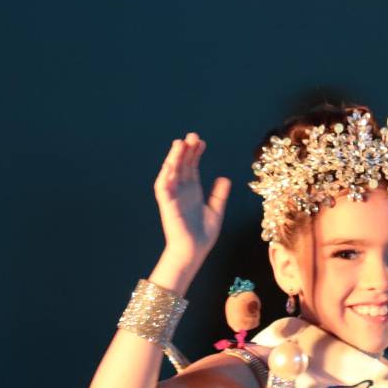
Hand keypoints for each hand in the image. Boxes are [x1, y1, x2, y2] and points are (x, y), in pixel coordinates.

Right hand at [153, 133, 230, 288]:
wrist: (194, 252)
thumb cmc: (202, 235)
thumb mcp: (216, 211)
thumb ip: (219, 195)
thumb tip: (225, 178)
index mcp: (193, 190)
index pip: (192, 166)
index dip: (195, 153)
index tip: (202, 142)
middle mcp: (182, 190)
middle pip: (182, 164)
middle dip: (186, 150)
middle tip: (192, 136)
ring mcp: (173, 196)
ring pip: (171, 172)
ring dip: (174, 158)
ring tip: (180, 144)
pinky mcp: (167, 205)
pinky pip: (163, 188)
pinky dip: (165, 175)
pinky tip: (170, 165)